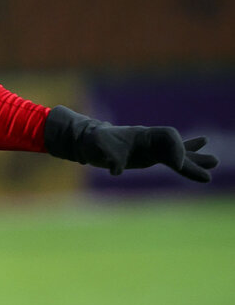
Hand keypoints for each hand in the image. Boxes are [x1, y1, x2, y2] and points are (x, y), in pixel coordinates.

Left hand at [44, 107, 218, 182]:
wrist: (88, 142)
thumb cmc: (92, 141)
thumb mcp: (95, 145)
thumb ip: (106, 154)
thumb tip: (114, 170)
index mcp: (142, 134)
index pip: (168, 136)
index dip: (176, 148)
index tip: (177, 164)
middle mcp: (150, 140)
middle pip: (178, 146)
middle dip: (193, 156)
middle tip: (213, 164)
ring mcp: (151, 149)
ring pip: (178, 154)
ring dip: (195, 161)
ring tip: (215, 164)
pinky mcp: (149, 158)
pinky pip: (171, 160)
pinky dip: (185, 162)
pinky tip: (200, 164)